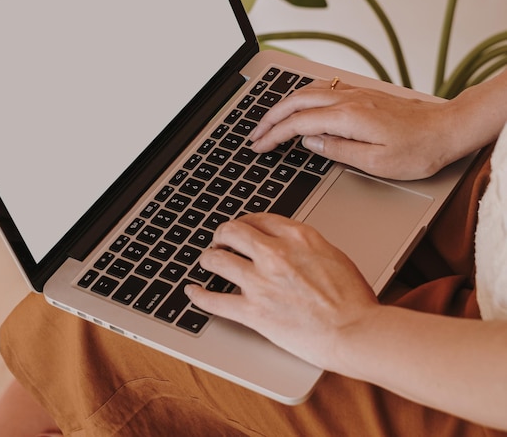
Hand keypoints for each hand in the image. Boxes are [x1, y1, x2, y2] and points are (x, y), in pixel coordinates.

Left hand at [184, 213, 378, 368]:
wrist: (356, 331)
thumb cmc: (352, 298)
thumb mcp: (332, 255)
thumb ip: (305, 246)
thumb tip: (289, 245)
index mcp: (297, 236)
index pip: (259, 219)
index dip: (245, 222)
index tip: (242, 228)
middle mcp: (275, 253)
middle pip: (232, 231)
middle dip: (222, 234)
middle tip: (220, 241)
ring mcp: (261, 281)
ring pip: (217, 259)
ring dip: (208, 258)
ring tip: (207, 260)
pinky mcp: (254, 311)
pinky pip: (215, 300)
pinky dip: (199, 295)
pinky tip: (192, 291)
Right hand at [249, 80, 455, 179]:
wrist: (447, 129)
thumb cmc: (418, 149)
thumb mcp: (377, 163)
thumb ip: (338, 150)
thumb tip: (310, 141)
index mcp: (347, 117)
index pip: (298, 124)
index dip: (274, 135)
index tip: (259, 145)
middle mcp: (347, 100)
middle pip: (295, 102)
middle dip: (270, 118)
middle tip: (255, 134)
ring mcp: (354, 94)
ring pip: (306, 91)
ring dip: (283, 105)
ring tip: (269, 121)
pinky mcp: (361, 94)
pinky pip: (321, 89)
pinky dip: (301, 97)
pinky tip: (299, 104)